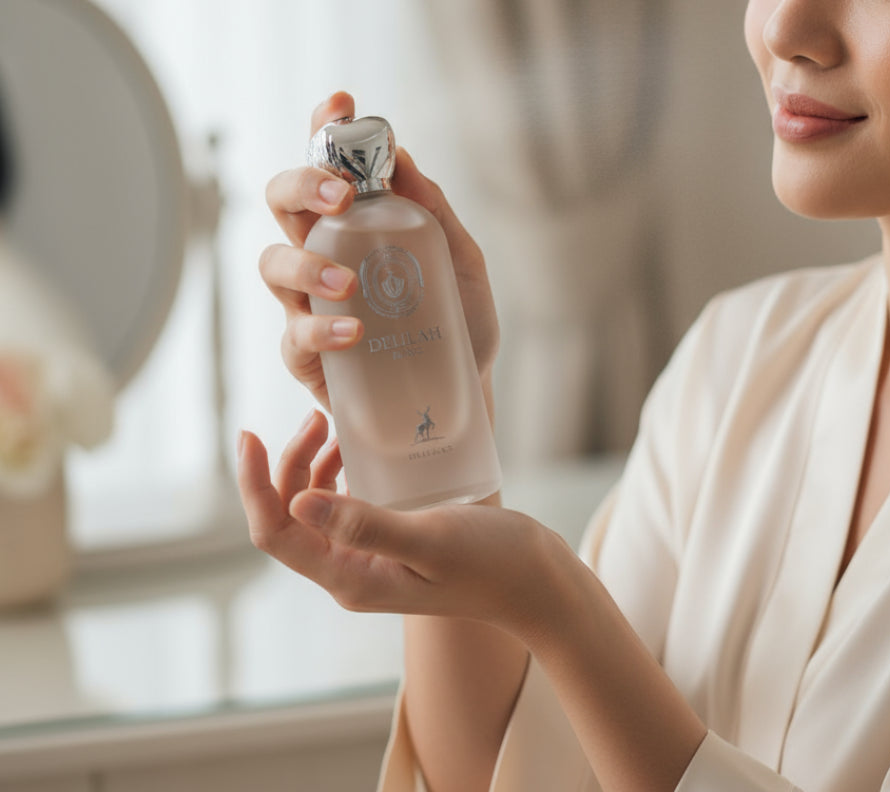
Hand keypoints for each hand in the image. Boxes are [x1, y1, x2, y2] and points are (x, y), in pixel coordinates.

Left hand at [237, 411, 570, 639]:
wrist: (535, 580)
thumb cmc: (490, 561)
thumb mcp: (429, 538)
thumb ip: (364, 524)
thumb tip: (297, 502)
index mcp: (349, 578)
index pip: (276, 534)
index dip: (253, 486)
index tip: (248, 434)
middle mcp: (349, 572)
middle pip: (289, 517)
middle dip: (284, 465)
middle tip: (312, 416)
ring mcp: (367, 558)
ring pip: (313, 508)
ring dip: (309, 465)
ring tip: (328, 422)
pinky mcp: (387, 542)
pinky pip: (342, 505)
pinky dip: (336, 472)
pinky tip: (352, 447)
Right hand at [258, 91, 499, 410]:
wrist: (464, 394)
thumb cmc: (459, 323)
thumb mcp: (462, 262)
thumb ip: (434, 212)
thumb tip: (404, 157)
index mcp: (357, 224)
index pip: (330, 166)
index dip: (324, 129)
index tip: (340, 103)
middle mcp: (324, 255)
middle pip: (282, 202)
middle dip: (301, 185)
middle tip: (340, 195)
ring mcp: (308, 304)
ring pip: (272, 264)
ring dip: (304, 264)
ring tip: (349, 283)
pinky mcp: (306, 355)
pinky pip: (293, 335)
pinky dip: (320, 330)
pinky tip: (353, 331)